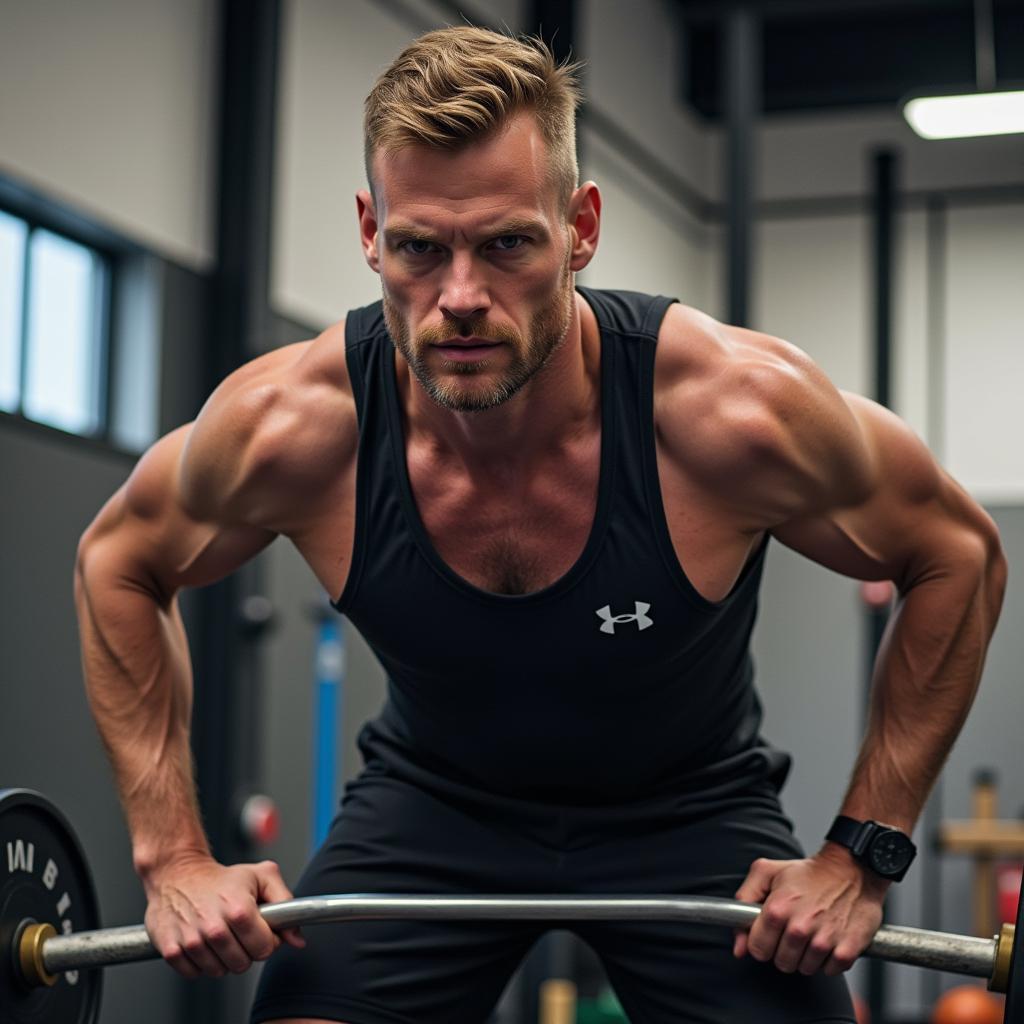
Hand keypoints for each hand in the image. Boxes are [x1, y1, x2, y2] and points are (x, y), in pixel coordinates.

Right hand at [142, 854, 305, 977]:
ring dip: (223, 957)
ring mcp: (191, 940)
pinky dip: (200, 962)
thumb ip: (286, 903)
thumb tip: (297, 938)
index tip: (261, 929)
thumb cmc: (222, 877)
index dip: (268, 940)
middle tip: (240, 931)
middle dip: (246, 950)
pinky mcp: (171, 949)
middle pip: (243, 964)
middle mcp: (214, 928)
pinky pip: (194, 974)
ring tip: (221, 933)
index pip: (265, 949)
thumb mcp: (262, 876)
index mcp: (239, 910)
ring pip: (219, 971)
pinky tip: (203, 941)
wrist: (179, 872)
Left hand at [732, 848, 886, 975]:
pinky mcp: (847, 951)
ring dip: (806, 956)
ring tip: (811, 932)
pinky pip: (829, 971)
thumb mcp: (766, 872)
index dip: (761, 942)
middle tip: (793, 930)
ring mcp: (824, 941)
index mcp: (777, 909)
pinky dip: (828, 960)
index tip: (770, 934)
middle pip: (781, 963)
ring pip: (804, 969)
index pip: (757, 950)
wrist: (851, 870)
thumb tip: (739, 946)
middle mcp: (799, 928)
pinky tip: (828, 939)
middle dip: (783, 950)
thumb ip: (744, 901)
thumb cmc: (810, 873)